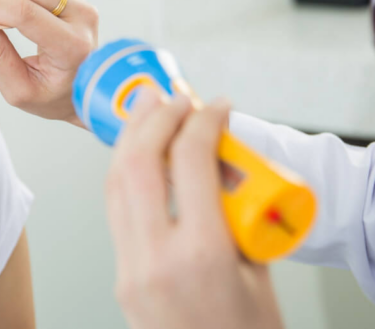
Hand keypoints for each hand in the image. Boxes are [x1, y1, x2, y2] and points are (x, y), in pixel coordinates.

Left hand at [105, 90, 284, 328]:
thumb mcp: (260, 271)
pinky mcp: (120, 277)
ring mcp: (131, 269)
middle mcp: (156, 259)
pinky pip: (115, 211)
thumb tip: (221, 168)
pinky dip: (124, 174)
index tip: (215, 106)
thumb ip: (237, 215)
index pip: (191, 164)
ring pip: (114, 185)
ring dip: (129, 140)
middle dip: (152, 119)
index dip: (202, 122)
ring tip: (148, 111)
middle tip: (171, 96)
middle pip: (137, 165)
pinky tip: (138, 156)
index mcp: (202, 256)